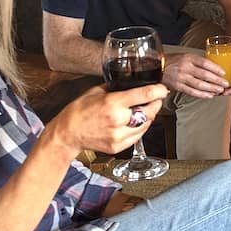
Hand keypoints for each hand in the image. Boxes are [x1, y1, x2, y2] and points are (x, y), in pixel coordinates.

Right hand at [50, 83, 167, 156]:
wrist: (67, 133)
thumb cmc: (79, 110)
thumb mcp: (96, 91)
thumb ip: (116, 87)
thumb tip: (133, 83)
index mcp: (113, 103)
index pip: (144, 95)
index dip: (158, 91)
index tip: (163, 89)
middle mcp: (118, 120)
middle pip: (150, 112)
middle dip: (155, 104)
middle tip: (155, 99)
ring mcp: (119, 136)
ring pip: (146, 125)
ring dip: (148, 117)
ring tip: (144, 110)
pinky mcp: (118, 147)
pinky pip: (137, 136)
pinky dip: (139, 128)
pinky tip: (133, 122)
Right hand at [163, 52, 229, 97]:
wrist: (158, 67)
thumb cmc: (173, 61)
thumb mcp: (186, 56)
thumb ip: (198, 61)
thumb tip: (213, 66)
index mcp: (189, 58)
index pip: (205, 63)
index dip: (215, 68)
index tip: (223, 72)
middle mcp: (185, 67)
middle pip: (204, 75)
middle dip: (217, 80)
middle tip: (225, 84)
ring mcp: (181, 78)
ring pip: (199, 85)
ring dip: (211, 88)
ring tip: (219, 90)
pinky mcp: (178, 86)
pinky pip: (192, 92)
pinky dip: (202, 94)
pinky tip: (209, 95)